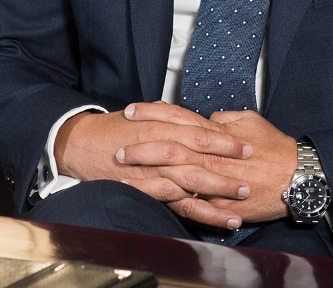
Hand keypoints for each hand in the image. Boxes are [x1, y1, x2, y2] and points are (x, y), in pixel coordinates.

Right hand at [54, 102, 255, 228]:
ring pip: (192, 181)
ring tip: (243, 197)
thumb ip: (170, 119)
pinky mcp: (146, 189)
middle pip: (200, 153)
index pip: (199, 130)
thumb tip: (195, 120)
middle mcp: (160, 145)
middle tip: (252, 168)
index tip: (248, 143)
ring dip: (220, 190)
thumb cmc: (113, 129)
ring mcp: (153, 170)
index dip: (225, 137)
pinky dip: (200, 211)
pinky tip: (219, 217)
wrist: (80, 143)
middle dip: (228, 162)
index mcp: (162, 124)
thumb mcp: (144, 115)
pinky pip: (177, 203)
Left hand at [117, 103, 297, 225]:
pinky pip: (190, 205)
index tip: (131, 111)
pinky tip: (149, 202)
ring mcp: (214, 181)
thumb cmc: (275, 148)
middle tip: (117, 146)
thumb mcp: (249, 121)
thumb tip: (206, 117)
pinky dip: (169, 204)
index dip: (152, 113)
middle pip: (168, 147)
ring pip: (173, 177)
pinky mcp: (219, 204)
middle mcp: (211, 156)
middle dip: (140, 147)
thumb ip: (224, 118)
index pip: (177, 118)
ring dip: (146, 177)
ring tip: (122, 176)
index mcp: (215, 133)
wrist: (296, 177)